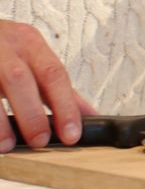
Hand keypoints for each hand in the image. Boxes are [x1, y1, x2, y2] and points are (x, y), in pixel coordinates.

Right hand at [0, 20, 97, 152]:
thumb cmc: (2, 50)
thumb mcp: (31, 59)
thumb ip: (58, 88)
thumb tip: (91, 115)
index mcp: (29, 42)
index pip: (54, 74)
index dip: (65, 106)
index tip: (71, 134)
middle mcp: (3, 45)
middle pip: (20, 79)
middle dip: (31, 114)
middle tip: (40, 141)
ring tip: (7, 145)